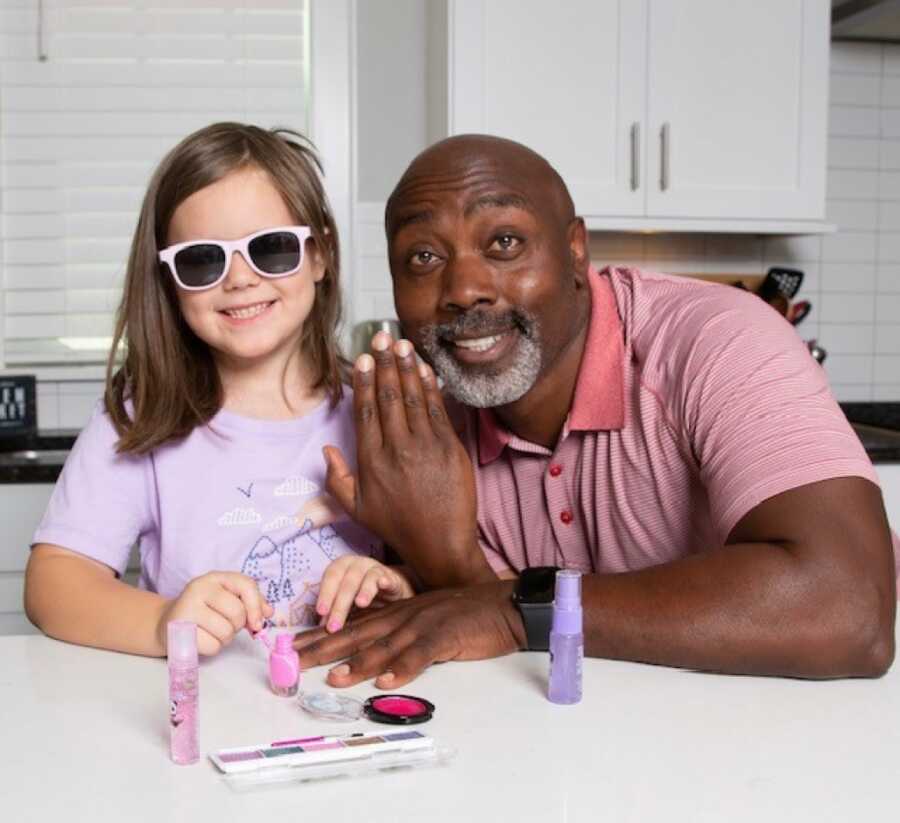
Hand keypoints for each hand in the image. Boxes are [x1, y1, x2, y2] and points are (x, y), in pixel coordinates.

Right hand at [156, 571, 272, 656]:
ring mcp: (187, 608)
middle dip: (238, 625)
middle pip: (237, 612)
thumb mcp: (227, 598)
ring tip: (213, 631)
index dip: (257, 606)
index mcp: (215, 577)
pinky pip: (213, 646)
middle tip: (227, 624)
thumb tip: (269, 612)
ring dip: (225, 638)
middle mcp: (199, 588)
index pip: (246, 585)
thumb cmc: (204, 610)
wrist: (167, 623)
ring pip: (226, 632)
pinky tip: (202, 639)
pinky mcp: (179, 631)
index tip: (258, 623)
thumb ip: (250, 602)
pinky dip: (213, 647)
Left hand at [294, 580, 525, 688]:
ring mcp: (423, 625)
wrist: (503, 605)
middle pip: (357, 634)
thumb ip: (401, 635)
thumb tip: (376, 660)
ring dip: (359, 663)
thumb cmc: (466, 615)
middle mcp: (403, 617)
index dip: (322, 636)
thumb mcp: (426, 619)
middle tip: (295, 661)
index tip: (294, 646)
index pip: (352, 626)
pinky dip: (404, 668)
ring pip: (385, 646)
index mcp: (397, 614)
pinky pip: (421, 655)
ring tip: (334, 677)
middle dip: (324, 648)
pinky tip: (387, 683)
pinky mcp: (445, 636)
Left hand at [316, 556, 414, 632]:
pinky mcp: (392, 577)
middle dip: (340, 604)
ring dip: (364, 590)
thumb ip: (333, 611)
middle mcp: (358, 564)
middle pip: (348, 582)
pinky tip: (383, 584)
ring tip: (360, 604)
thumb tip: (321, 628)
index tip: (321, 612)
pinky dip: (386, 581)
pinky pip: (388, 578)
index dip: (325, 593)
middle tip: (335, 626)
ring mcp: (376, 569)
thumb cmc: (359, 593)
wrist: (387, 589)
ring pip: (369, 578)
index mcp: (341, 566)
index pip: (331, 577)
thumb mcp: (344, 601)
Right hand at [323, 332, 493, 587]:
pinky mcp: (449, 447)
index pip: (366, 410)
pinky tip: (425, 369)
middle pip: (390, 396)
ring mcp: (426, 445)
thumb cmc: (397, 526)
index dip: (365, 381)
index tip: (363, 358)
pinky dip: (431, 387)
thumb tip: (326, 449)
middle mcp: (396, 448)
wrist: (441, 543)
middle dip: (385, 363)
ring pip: (414, 397)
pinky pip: (438, 409)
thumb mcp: (356, 508)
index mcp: (371, 460)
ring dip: (408, 367)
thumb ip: (337, 478)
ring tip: (402, 344)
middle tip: (382, 337)